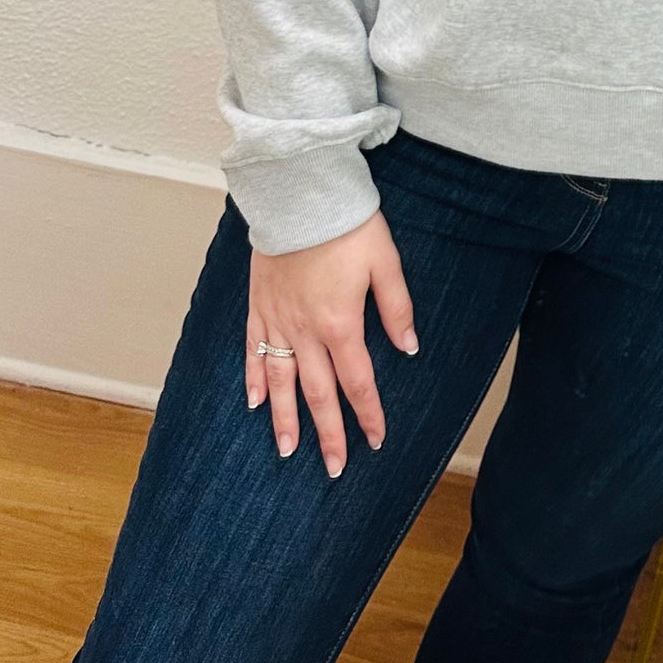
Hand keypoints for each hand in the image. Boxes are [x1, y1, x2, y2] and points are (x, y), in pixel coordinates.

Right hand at [245, 210, 417, 476]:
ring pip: (281, 381)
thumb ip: (396, 309)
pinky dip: (253, 379)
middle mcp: (306, 331)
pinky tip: (254, 403)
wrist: (299, 194)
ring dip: (285, 419)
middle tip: (333, 469)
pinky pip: (253, 350)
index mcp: (342, 324)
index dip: (368, 414)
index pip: (358, 382)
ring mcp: (278, 320)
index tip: (375, 442)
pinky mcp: (258, 305)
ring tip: (287, 452)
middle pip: (318, 394)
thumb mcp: (386, 262)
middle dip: (327, 434)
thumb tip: (409, 348)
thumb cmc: (347, 225)